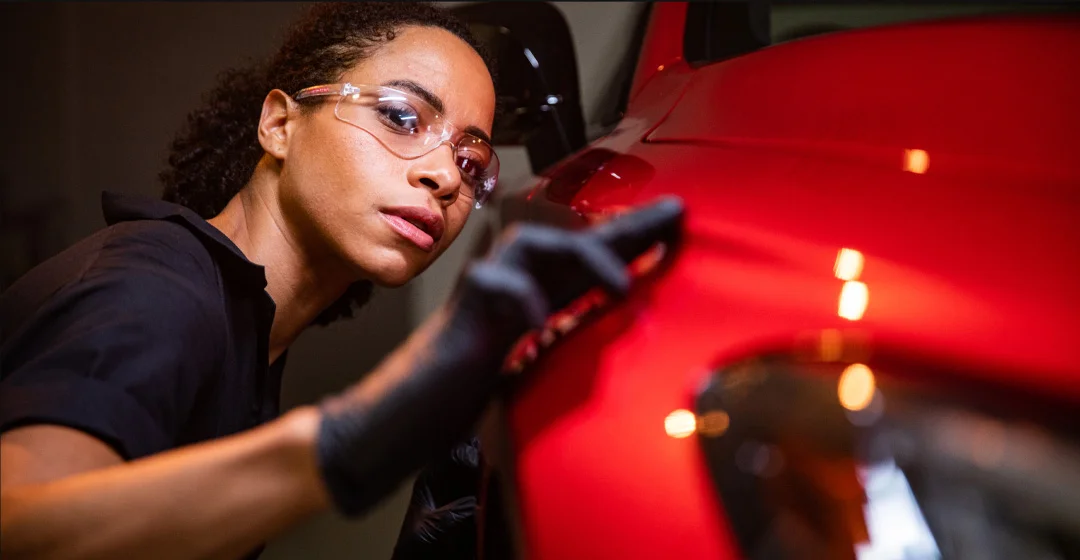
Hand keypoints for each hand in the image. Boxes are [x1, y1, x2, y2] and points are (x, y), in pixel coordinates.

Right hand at [315, 198, 684, 515]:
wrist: (406, 415)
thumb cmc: (467, 393)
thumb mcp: (537, 369)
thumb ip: (570, 345)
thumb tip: (626, 331)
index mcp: (535, 299)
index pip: (587, 260)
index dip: (630, 239)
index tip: (676, 222)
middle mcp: (513, 286)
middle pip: (570, 240)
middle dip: (623, 228)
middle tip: (673, 216)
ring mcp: (485, 292)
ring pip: (533, 245)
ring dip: (582, 256)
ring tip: (623, 285)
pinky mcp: (463, 310)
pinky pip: (495, 286)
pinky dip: (524, 300)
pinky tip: (543, 325)